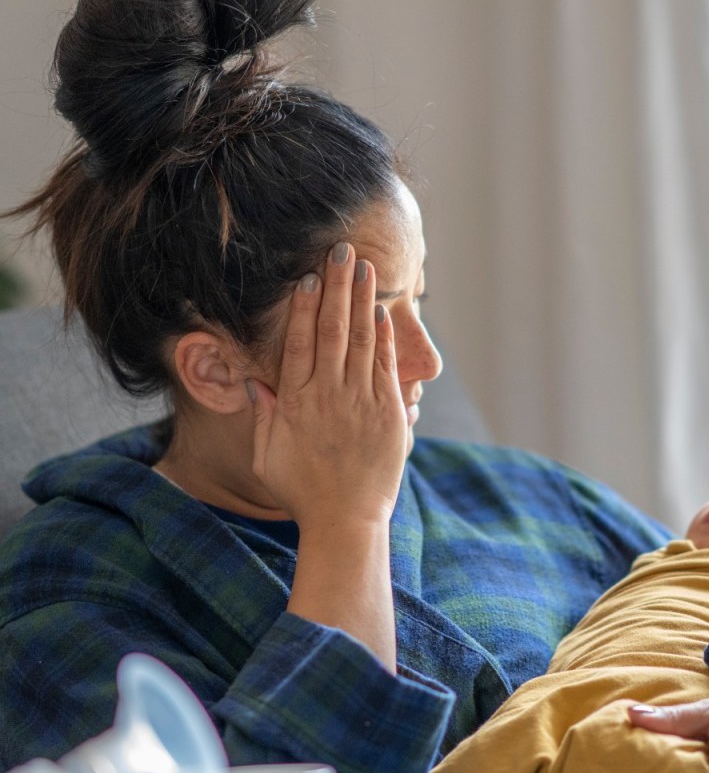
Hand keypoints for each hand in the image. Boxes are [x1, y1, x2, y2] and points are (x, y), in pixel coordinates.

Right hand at [249, 243, 406, 531]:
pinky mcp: (389, 414)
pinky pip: (386, 367)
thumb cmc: (302, 492)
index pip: (300, 343)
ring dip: (363, 301)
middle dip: (337, 287)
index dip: (304, 308)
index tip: (307, 278)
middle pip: (334, 330)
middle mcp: (329, 395)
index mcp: (297, 402)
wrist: (346, 521)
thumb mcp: (267, 456)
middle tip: (341, 251)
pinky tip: (383, 313)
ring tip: (364, 268)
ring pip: (362, 340)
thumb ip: (262, 416)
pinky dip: (385, 338)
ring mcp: (361, 402)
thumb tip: (255, 382)